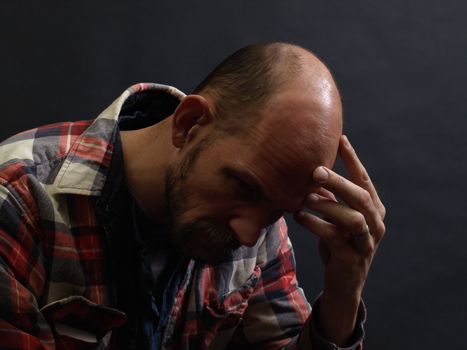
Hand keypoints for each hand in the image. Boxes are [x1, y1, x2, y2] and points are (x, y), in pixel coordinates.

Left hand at [294, 135, 385, 343]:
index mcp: (374, 209)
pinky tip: (299, 216)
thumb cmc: (338, 243)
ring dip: (327, 205)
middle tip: (315, 171)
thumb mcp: (334, 217)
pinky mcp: (352, 258)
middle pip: (361, 196)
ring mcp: (367, 242)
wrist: (342, 283)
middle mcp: (376, 223)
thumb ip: (328, 196)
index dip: (353, 159)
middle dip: (339, 181)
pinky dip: (315, 224)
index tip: (340, 138)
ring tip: (305, 197)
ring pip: (352, 218)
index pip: (364, 179)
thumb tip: (311, 171)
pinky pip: (334, 237)